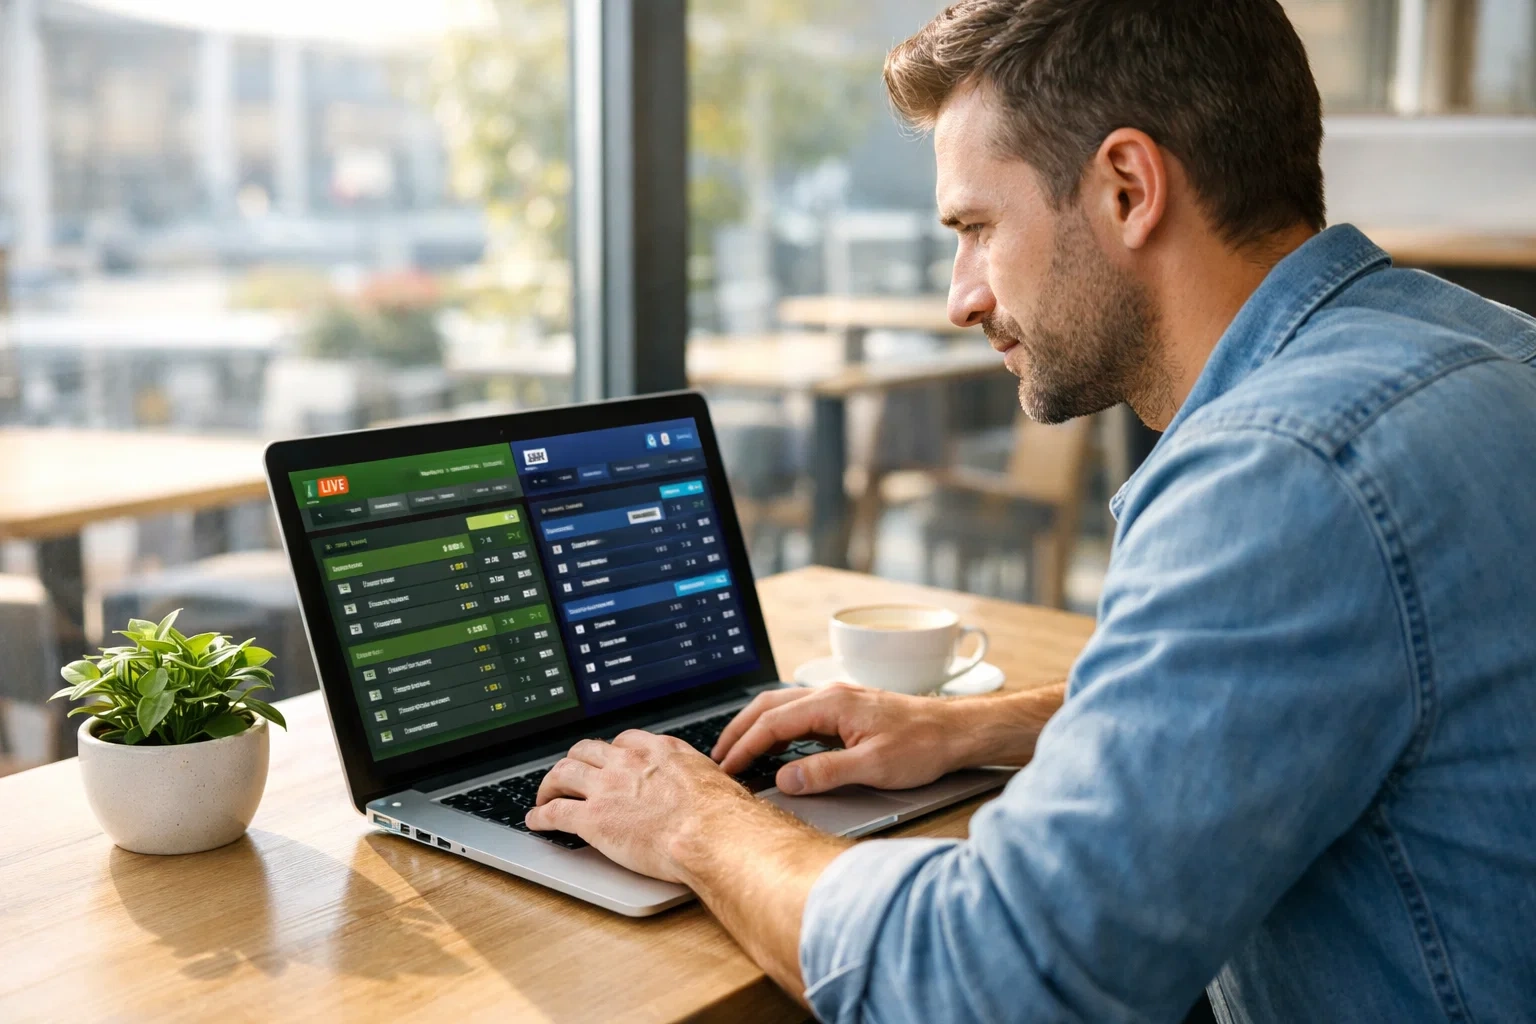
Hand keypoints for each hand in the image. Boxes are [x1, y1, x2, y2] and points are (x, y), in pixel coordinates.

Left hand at [526, 729, 769, 883]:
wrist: (712, 833)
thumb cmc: (723, 815)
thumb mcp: (715, 782)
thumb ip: (700, 781)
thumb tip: (712, 792)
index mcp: (660, 750)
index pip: (624, 742)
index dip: (610, 753)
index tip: (607, 761)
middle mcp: (629, 762)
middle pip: (587, 750)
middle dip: (574, 761)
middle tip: (569, 774)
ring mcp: (607, 788)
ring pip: (563, 773)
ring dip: (550, 784)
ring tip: (545, 794)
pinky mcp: (593, 819)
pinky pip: (555, 812)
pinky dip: (540, 815)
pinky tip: (535, 820)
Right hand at [712, 683, 985, 794]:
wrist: (956, 732)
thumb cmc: (922, 746)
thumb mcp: (873, 767)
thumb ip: (825, 772)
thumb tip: (784, 779)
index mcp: (831, 703)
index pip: (772, 723)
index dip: (744, 746)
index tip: (726, 769)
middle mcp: (830, 694)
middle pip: (768, 706)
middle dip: (739, 731)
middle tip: (717, 759)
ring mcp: (838, 699)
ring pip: (782, 707)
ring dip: (756, 727)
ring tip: (737, 752)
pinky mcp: (846, 710)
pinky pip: (799, 713)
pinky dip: (776, 727)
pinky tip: (775, 747)